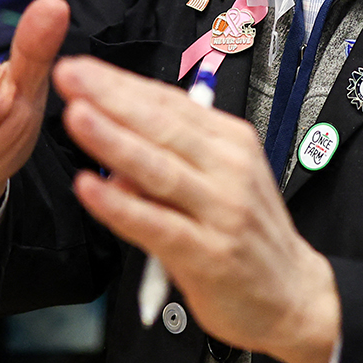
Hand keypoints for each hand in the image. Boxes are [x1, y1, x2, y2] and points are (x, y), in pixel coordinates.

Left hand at [52, 56, 339, 362]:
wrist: (292, 295)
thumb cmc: (247, 233)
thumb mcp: (223, 178)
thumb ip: (174, 156)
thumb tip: (119, 134)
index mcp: (232, 142)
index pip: (170, 103)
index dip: (122, 83)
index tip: (81, 68)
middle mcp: (230, 169)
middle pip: (163, 126)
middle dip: (112, 97)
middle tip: (70, 75)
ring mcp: (221, 211)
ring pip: (159, 169)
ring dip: (114, 141)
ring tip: (77, 117)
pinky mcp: (209, 254)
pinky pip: (157, 225)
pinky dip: (122, 206)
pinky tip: (91, 188)